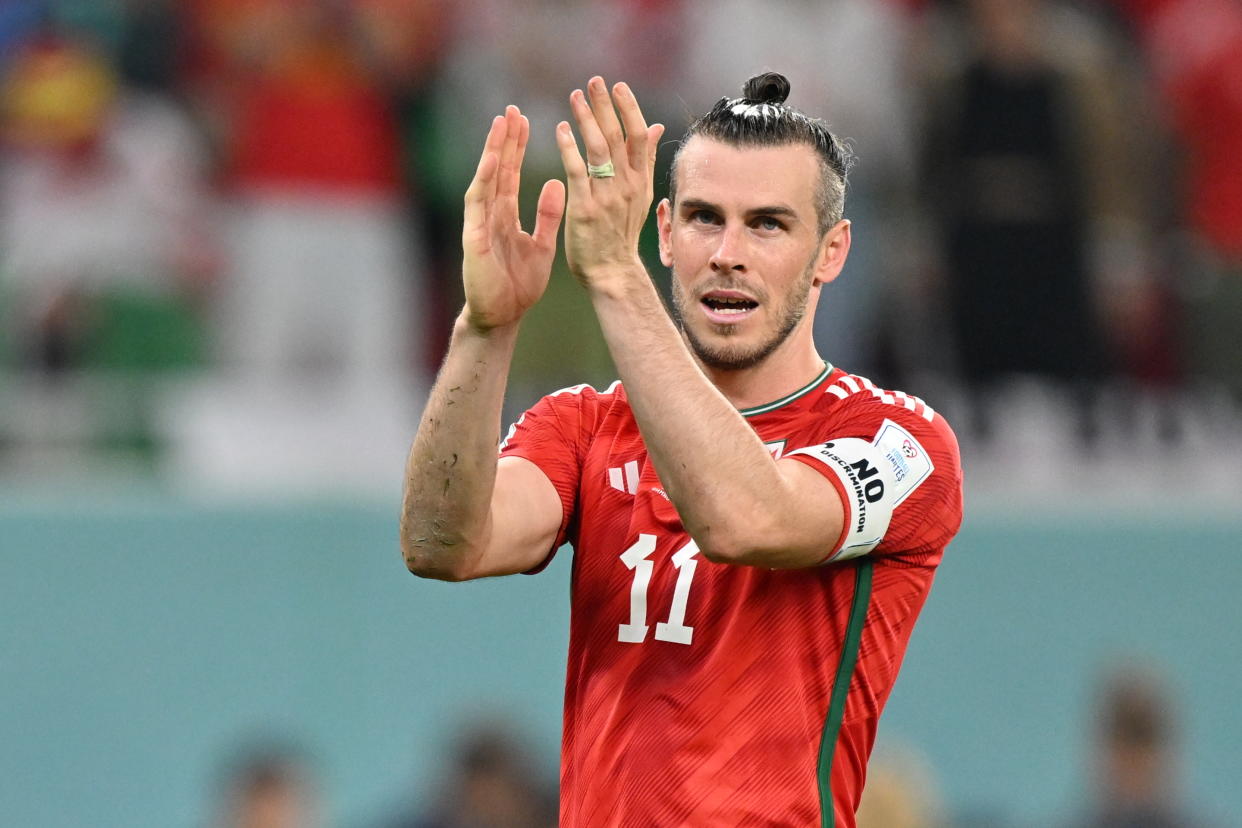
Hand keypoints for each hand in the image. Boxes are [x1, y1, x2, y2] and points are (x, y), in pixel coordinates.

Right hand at [461, 106, 565, 331]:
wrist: (502, 316)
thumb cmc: (518, 285)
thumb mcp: (541, 244)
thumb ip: (547, 214)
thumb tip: (556, 183)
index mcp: (505, 215)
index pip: (510, 173)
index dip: (516, 147)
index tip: (525, 119)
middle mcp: (490, 214)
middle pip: (497, 169)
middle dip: (504, 140)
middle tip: (511, 110)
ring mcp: (479, 224)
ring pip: (485, 179)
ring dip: (492, 151)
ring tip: (501, 124)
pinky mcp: (474, 239)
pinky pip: (478, 205)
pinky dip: (484, 182)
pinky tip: (492, 161)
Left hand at [556, 77, 664, 290]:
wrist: (612, 272)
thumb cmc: (620, 234)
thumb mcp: (641, 195)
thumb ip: (646, 160)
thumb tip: (657, 126)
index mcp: (641, 181)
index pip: (639, 136)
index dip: (629, 109)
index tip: (618, 86)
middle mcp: (627, 186)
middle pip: (619, 136)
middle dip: (605, 105)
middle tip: (594, 81)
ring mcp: (607, 197)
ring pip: (599, 149)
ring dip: (587, 119)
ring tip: (575, 97)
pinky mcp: (585, 209)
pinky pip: (577, 172)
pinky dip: (569, 148)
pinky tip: (561, 129)